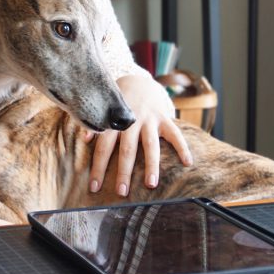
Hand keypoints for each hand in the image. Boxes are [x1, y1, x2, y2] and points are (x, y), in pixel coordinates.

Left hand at [84, 75, 192, 195]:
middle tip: (121, 192)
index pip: (103, 148)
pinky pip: (175, 133)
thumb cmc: (118, 102)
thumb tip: (85, 139)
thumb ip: (97, 123)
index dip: (98, 168)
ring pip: (150, 145)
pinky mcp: (164, 118)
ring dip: (151, 165)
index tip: (94, 187)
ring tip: (151, 184)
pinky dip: (182, 147)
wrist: (139, 81)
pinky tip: (188, 162)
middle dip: (124, 172)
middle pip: (127, 150)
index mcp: (114, 122)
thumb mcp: (105, 109)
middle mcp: (131, 122)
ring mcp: (149, 120)